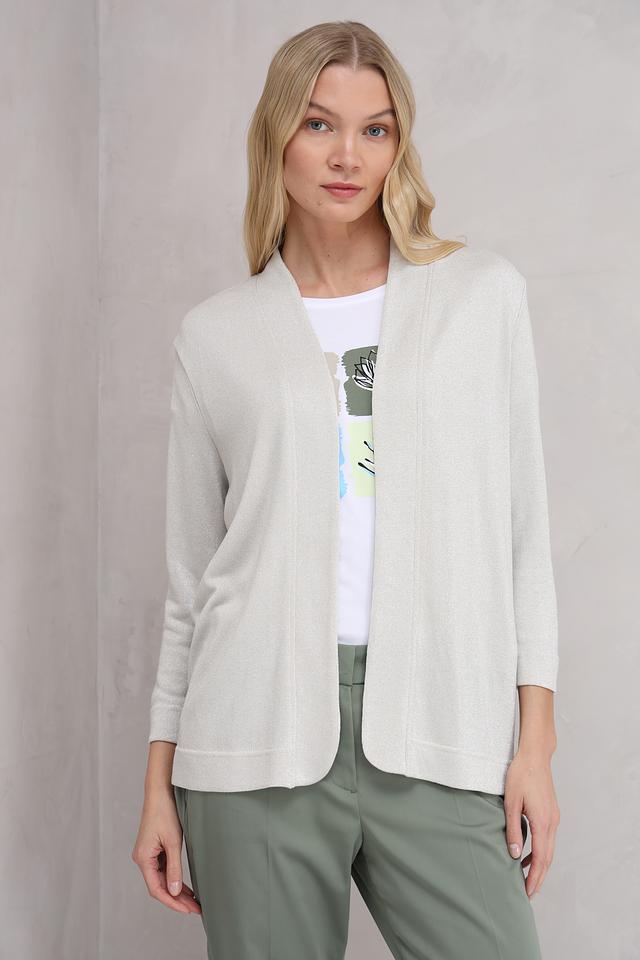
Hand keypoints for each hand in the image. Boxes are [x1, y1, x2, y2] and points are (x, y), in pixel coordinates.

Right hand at [131, 789, 201, 914]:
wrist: (160, 792)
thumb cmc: (165, 813)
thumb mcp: (173, 842)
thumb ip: (174, 868)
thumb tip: (175, 892)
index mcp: (143, 859)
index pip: (156, 889)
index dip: (172, 902)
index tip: (187, 910)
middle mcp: (142, 859)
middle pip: (159, 886)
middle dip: (177, 899)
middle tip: (195, 909)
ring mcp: (147, 854)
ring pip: (162, 879)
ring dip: (176, 890)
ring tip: (194, 902)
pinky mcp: (153, 849)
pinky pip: (163, 869)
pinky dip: (174, 878)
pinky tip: (185, 887)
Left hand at [503, 750, 559, 898]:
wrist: (535, 756)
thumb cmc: (520, 775)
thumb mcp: (511, 803)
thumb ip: (512, 829)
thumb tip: (514, 855)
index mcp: (543, 822)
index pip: (540, 859)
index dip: (534, 877)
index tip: (527, 892)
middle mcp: (552, 823)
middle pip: (548, 858)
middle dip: (538, 877)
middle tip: (528, 894)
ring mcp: (554, 817)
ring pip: (549, 849)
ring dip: (539, 866)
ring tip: (527, 879)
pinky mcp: (551, 813)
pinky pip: (547, 839)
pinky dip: (540, 852)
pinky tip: (527, 855)